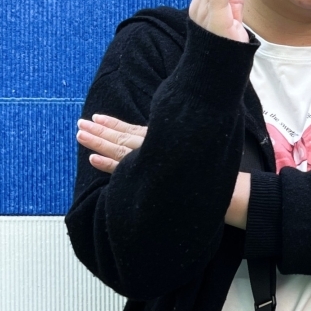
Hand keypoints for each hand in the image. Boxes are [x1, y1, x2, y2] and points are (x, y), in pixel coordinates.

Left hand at [78, 112, 249, 228]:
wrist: (230, 193)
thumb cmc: (217, 172)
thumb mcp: (199, 147)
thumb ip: (181, 140)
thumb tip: (171, 139)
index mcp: (168, 139)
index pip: (135, 130)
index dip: (115, 124)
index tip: (98, 117)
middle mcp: (160, 148)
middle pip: (124, 137)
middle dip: (100, 131)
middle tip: (80, 124)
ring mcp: (156, 163)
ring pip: (120, 150)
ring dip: (98, 143)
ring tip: (80, 134)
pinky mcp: (154, 179)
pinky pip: (127, 170)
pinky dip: (109, 164)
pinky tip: (93, 159)